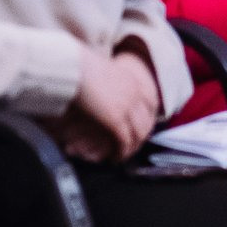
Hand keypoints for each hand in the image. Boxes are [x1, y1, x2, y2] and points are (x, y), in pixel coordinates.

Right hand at [66, 47, 161, 162]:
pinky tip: (114, 157)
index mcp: (133, 81)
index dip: (149, 117)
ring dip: (132, 148)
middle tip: (131, 147)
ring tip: (122, 156)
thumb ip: (112, 84)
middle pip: (147, 121)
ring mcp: (128, 107)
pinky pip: (124, 141)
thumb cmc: (80, 68)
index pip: (151, 102)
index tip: (142, 128)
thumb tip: (106, 91)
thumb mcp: (104, 73)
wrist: (75, 68)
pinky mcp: (116, 120)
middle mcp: (135, 94)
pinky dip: (121, 152)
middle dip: (141, 137)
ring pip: (138, 134)